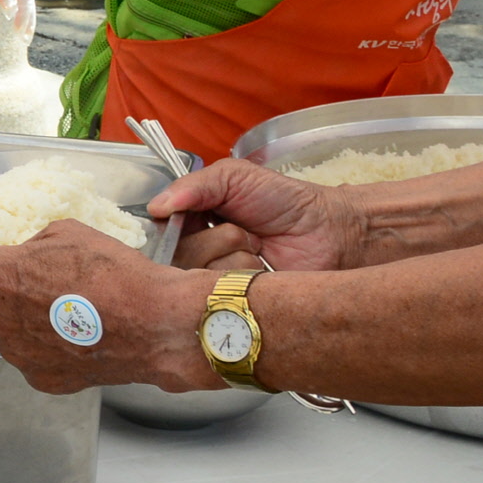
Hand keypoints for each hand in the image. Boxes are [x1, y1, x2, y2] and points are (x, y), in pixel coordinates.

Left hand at [0, 221, 219, 393]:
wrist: (154, 325)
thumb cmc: (114, 272)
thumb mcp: (65, 234)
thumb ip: (32, 245)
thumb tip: (28, 256)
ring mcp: (17, 352)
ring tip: (27, 303)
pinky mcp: (41, 377)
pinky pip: (22, 354)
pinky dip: (30, 340)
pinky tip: (57, 329)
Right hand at [147, 157, 366, 273]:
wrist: (327, 232)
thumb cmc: (283, 201)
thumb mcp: (235, 177)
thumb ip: (194, 184)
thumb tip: (155, 207)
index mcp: (189, 222)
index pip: (157, 229)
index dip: (174, 224)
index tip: (194, 216)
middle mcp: (194, 254)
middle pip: (175, 254)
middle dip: (216, 236)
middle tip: (244, 229)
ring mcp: (212, 281)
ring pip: (198, 273)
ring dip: (235, 255)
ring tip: (258, 248)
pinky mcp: (232, 304)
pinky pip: (220, 294)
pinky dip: (246, 275)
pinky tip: (264, 269)